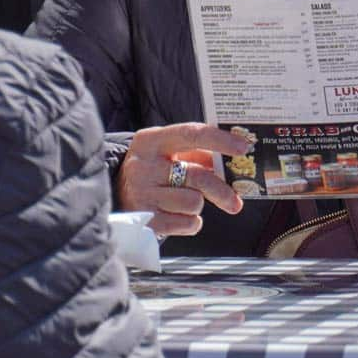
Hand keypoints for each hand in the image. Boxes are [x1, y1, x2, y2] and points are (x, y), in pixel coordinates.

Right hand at [117, 123, 251, 236]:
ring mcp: (141, 193)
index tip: (243, 147)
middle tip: (235, 202)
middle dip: (222, 191)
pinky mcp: (144, 220)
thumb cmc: (152, 172)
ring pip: (194, 202)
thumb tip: (236, 161)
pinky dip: (190, 223)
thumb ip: (199, 154)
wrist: (114, 196)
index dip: (220, 140)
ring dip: (197, 205)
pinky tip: (178, 216)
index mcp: (151, 140)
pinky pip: (187, 223)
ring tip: (185, 202)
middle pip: (198, 176)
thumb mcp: (167, 154)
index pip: (191, 134)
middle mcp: (143, 165)